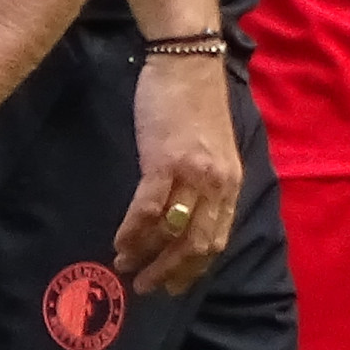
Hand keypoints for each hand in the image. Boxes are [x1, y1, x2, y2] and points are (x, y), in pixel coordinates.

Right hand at [111, 57, 238, 294]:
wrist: (186, 63)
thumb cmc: (194, 103)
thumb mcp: (211, 149)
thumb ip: (203, 182)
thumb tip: (183, 215)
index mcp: (229, 183)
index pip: (216, 240)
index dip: (194, 270)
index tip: (173, 286)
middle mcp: (216, 184)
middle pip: (196, 244)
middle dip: (169, 272)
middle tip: (146, 287)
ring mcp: (192, 173)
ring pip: (171, 232)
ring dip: (146, 255)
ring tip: (125, 266)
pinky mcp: (165, 161)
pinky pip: (148, 209)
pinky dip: (132, 232)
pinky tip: (119, 242)